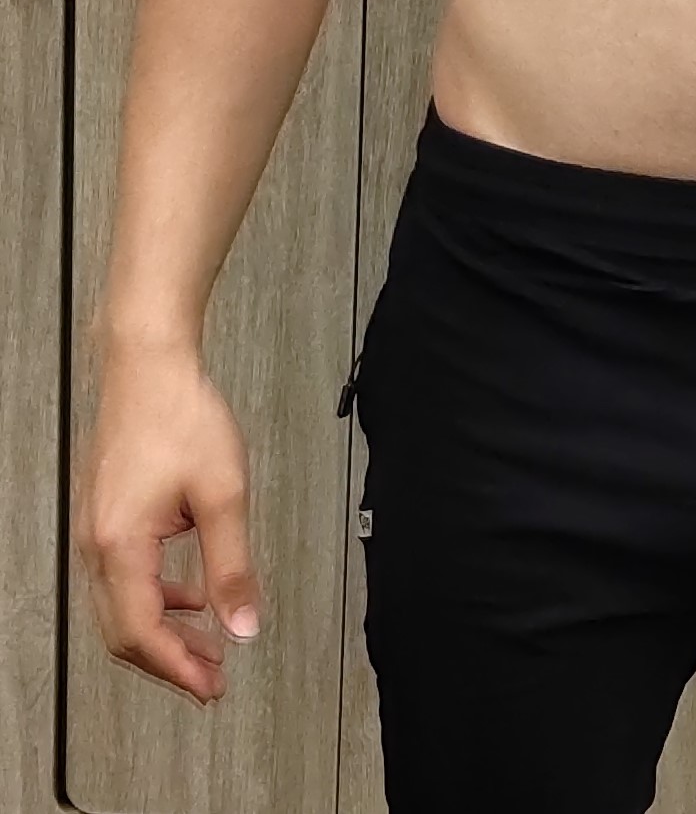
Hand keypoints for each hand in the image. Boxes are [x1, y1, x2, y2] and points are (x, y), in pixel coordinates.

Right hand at [74, 343, 264, 706]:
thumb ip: (233, 566)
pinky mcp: (105, 515)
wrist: (148, 363)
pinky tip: (188, 591)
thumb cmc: (179, 413)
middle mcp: (97, 544)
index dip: (178, 669)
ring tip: (207, 643)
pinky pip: (123, 577)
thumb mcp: (222, 494)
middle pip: (124, 631)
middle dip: (169, 660)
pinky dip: (155, 597)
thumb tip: (244, 625)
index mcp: (120, 546)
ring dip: (163, 630)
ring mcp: (96, 530)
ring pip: (121, 607)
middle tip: (211, 678)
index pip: (141, 633)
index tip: (210, 688)